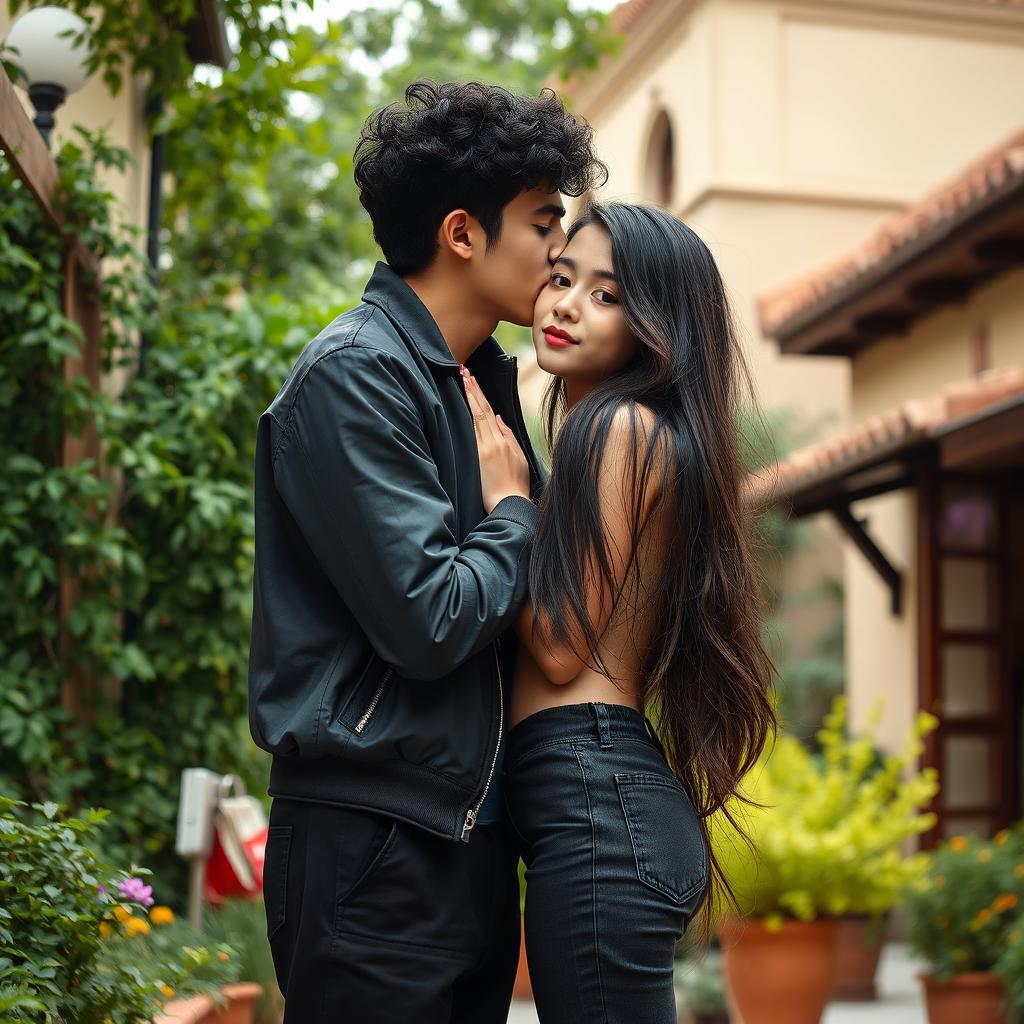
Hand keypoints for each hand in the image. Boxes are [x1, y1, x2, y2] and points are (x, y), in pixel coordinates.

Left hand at [461, 366, 529, 513]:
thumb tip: (498, 419)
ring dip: (468, 397)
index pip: (490, 411)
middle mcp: (495, 441)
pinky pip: (473, 433)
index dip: (480, 394)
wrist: (510, 504)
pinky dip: (468, 417)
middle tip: (463, 370)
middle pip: (481, 410)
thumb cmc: (516, 485)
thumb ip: (509, 437)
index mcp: (505, 441)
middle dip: (472, 389)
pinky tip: (463, 405)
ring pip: (476, 418)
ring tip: (461, 380)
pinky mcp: (480, 458)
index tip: (472, 378)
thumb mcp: (519, 458)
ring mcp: (486, 449)